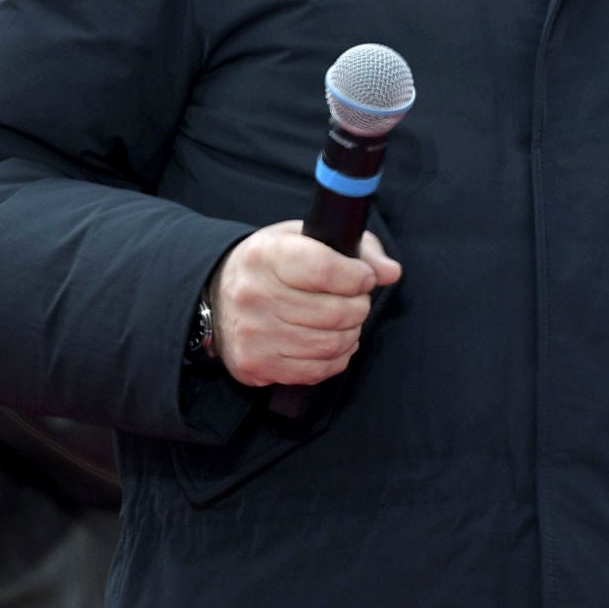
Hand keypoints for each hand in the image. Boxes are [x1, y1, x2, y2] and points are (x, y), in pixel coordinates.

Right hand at [206, 220, 400, 386]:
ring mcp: (254, 335)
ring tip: (346, 320)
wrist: (218, 297)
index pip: (326, 270)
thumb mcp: (307, 237)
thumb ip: (357, 248)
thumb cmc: (273, 263)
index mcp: (266, 256)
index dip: (358, 276)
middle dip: (359, 306)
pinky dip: (336, 357)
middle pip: (335, 312)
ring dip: (351, 333)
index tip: (364, 277)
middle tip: (356, 299)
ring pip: (331, 344)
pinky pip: (317, 370)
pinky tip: (331, 341)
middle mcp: (254, 296)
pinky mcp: (256, 366)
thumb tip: (390, 272)